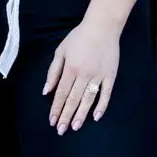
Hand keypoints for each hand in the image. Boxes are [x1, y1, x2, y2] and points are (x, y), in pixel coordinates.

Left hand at [44, 18, 119, 134]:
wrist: (102, 26)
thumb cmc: (79, 37)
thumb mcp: (60, 51)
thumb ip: (53, 72)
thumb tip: (46, 91)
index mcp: (70, 68)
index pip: (61, 93)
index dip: (56, 108)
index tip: (52, 120)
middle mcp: (84, 74)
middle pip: (73, 99)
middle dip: (66, 116)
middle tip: (61, 130)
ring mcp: (98, 76)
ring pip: (88, 99)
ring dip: (81, 114)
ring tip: (75, 127)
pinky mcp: (110, 75)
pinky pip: (106, 94)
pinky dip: (102, 105)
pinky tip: (96, 116)